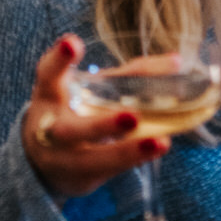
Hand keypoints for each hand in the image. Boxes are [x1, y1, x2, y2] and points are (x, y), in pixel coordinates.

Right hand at [21, 35, 169, 196]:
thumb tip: (176, 61)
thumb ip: (127, 75)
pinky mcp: (83, 178)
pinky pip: (110, 170)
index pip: (48, 74)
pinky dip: (134, 159)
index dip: (60, 59)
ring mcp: (66, 158)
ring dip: (128, 152)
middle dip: (102, 125)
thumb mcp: (87, 89)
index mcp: (50, 95)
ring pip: (95, 159)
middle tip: (132, 116)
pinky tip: (156, 148)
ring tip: (160, 142)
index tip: (74, 43)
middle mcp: (53, 128)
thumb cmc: (73, 111)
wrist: (44, 159)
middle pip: (72, 130)